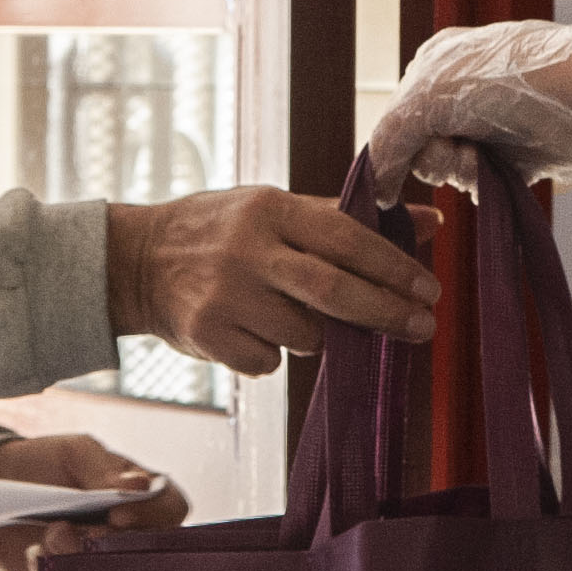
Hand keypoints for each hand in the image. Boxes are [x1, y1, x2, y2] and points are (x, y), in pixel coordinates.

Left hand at [0, 432, 186, 570]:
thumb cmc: (48, 464)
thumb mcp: (76, 453)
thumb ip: (103, 469)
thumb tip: (139, 488)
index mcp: (143, 497)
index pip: (172, 509)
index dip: (153, 515)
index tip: (118, 514)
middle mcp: (133, 536)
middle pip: (148, 553)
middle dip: (110, 544)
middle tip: (81, 531)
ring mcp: (105, 565)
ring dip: (79, 559)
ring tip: (51, 536)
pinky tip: (35, 552)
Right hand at [107, 188, 440, 377]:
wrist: (138, 262)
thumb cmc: (224, 231)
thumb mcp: (277, 208)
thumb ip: (349, 218)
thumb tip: (432, 223)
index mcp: (269, 210)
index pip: (346, 238)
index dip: (394, 267)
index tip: (429, 290)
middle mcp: (246, 250)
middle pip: (333, 291)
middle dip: (385, 313)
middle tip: (422, 327)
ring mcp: (224, 296)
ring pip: (304, 335)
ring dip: (316, 334)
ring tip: (288, 312)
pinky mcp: (208, 335)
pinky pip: (269, 361)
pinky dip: (273, 352)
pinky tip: (250, 327)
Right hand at [363, 21, 571, 204]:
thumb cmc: (510, 82)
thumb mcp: (431, 98)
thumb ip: (391, 135)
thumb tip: (375, 180)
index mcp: (436, 64)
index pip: (397, 119)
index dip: (399, 147)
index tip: (403, 169)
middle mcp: (463, 91)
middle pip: (423, 148)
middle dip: (436, 158)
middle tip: (460, 151)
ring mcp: (495, 123)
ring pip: (452, 170)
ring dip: (461, 172)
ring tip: (483, 160)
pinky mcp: (524, 154)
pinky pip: (486, 184)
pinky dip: (486, 185)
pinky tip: (500, 175)